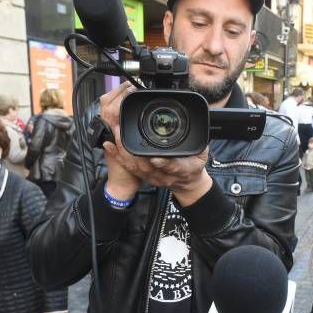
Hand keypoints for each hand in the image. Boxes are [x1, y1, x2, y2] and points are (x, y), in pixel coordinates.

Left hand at [100, 82, 211, 205]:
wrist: (187, 183)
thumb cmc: (194, 166)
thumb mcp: (202, 155)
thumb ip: (198, 145)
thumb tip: (198, 129)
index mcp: (181, 170)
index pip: (172, 167)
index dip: (164, 163)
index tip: (156, 158)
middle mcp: (164, 176)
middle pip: (146, 167)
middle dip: (132, 151)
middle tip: (122, 132)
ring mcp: (153, 177)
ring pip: (135, 167)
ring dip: (123, 151)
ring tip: (115, 134)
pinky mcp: (144, 175)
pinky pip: (129, 167)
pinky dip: (118, 156)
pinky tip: (109, 145)